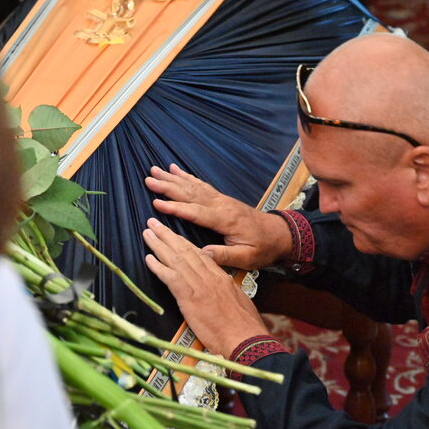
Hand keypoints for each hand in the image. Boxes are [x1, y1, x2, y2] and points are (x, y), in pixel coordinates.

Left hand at [142, 217, 269, 357]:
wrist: (246, 339)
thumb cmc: (245, 327)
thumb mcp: (239, 302)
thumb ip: (227, 292)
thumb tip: (222, 288)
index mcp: (222, 278)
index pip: (200, 255)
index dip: (184, 243)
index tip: (174, 235)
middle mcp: (210, 277)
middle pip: (186, 251)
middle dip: (169, 236)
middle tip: (155, 224)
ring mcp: (200, 286)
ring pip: (176, 259)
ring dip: (159, 244)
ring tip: (148, 233)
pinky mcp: (191, 298)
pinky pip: (171, 278)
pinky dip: (158, 267)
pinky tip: (148, 259)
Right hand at [145, 164, 291, 269]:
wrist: (280, 235)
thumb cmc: (263, 248)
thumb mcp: (247, 258)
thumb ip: (224, 256)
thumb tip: (202, 254)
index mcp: (225, 219)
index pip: (196, 212)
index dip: (175, 208)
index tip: (156, 203)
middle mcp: (221, 205)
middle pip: (191, 193)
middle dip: (168, 186)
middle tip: (149, 179)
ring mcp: (222, 200)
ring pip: (193, 186)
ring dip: (173, 178)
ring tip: (156, 170)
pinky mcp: (222, 200)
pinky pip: (201, 185)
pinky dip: (187, 177)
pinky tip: (176, 171)